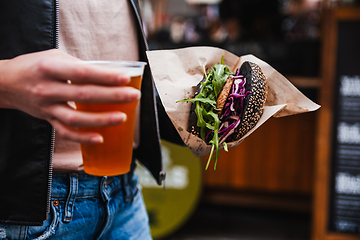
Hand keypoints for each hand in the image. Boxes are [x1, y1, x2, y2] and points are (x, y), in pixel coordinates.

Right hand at [0, 49, 140, 143]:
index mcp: (50, 68)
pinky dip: (83, 138)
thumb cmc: (35, 66)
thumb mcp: (54, 57)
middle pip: (84, 95)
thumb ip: (78, 66)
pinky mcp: (47, 119)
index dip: (105, 76)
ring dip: (101, 120)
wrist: (6, 83)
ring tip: (122, 118)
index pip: (82, 73)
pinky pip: (65, 132)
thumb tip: (108, 73)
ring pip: (76, 118)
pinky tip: (100, 139)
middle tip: (134, 96)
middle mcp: (47, 89)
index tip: (126, 77)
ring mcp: (47, 107)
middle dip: (112, 96)